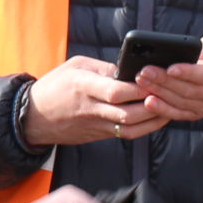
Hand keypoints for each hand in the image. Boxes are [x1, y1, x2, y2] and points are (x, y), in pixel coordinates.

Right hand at [22, 56, 170, 147]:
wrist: (34, 117)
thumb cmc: (55, 86)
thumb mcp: (75, 66)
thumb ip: (103, 68)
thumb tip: (131, 72)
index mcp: (83, 87)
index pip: (115, 91)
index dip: (138, 87)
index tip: (155, 79)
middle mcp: (90, 108)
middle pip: (128, 113)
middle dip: (152, 105)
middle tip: (169, 93)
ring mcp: (95, 125)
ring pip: (131, 128)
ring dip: (153, 120)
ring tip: (169, 107)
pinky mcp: (98, 135)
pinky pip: (125, 134)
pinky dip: (144, 126)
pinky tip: (155, 116)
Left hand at [133, 30, 202, 121]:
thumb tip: (198, 50)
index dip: (187, 72)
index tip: (170, 68)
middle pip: (189, 90)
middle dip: (165, 81)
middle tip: (145, 71)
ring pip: (181, 102)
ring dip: (160, 93)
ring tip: (142, 82)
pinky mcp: (196, 114)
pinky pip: (178, 114)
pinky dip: (162, 109)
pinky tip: (149, 102)